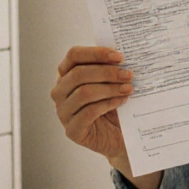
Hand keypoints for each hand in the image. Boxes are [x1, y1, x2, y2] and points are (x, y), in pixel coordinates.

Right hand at [51, 46, 134, 168]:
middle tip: (128, 74)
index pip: (74, 55)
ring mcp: (63, 112)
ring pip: (83, 93)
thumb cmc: (114, 104)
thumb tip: (125, 55)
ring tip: (129, 88)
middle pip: (78, 74)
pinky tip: (122, 101)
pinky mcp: (72, 131)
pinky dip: (108, 104)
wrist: (119, 136)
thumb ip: (112, 67)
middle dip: (107, 72)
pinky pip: (88, 113)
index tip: (120, 56)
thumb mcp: (112, 82)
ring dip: (110, 88)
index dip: (96, 53)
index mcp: (66, 74)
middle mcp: (60, 92)